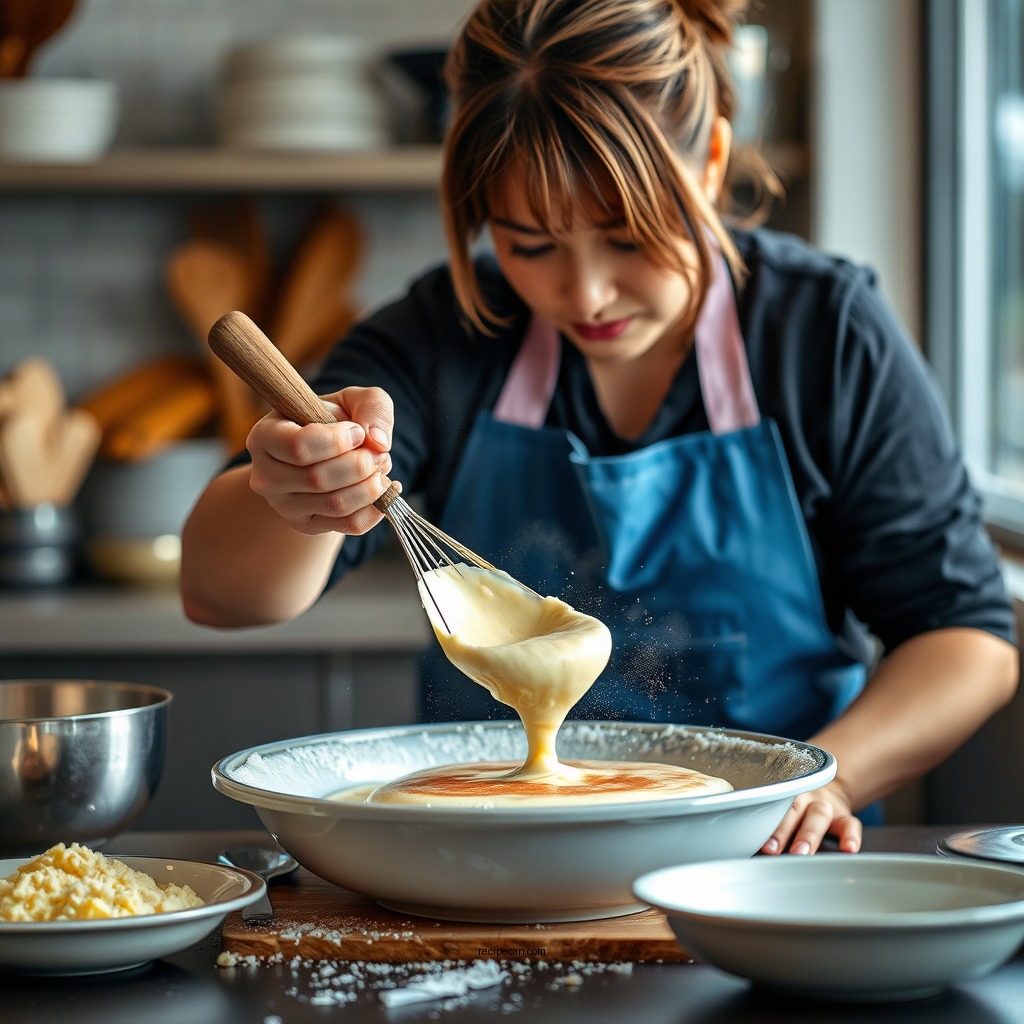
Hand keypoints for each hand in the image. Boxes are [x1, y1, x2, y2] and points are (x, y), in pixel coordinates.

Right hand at [246, 385, 394, 536]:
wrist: (326, 455)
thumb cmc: (335, 421)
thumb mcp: (352, 399)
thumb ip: (371, 406)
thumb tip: (378, 442)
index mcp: (265, 436)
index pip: (299, 446)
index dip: (338, 441)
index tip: (358, 432)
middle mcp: (266, 475)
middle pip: (318, 479)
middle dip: (361, 465)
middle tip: (380, 455)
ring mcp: (284, 505)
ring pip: (336, 504)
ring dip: (371, 487)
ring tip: (382, 469)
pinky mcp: (307, 525)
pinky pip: (348, 525)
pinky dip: (376, 509)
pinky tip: (386, 490)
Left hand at [759, 779, 861, 854]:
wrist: (830, 792)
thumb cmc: (798, 811)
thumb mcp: (783, 811)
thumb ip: (770, 825)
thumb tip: (748, 849)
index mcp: (785, 797)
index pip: (773, 807)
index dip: (765, 824)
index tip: (758, 843)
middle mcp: (805, 799)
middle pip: (793, 810)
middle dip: (782, 831)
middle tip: (772, 850)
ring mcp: (826, 807)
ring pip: (818, 816)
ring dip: (809, 835)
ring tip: (801, 853)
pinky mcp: (845, 817)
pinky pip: (851, 824)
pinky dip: (851, 836)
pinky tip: (849, 849)